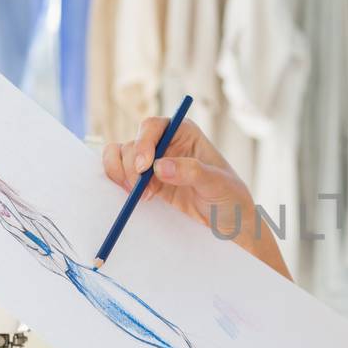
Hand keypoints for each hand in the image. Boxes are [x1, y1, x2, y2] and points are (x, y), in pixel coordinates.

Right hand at [102, 119, 291, 280]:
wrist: (228, 220)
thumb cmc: (229, 196)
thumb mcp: (217, 184)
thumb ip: (191, 172)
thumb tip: (160, 166)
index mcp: (184, 132)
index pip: (154, 126)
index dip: (143, 143)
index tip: (145, 167)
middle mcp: (165, 142)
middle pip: (133, 143)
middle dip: (132, 166)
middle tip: (142, 190)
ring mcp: (153, 162)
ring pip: (121, 156)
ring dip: (122, 174)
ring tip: (141, 195)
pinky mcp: (145, 181)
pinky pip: (120, 173)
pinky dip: (118, 181)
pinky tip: (133, 196)